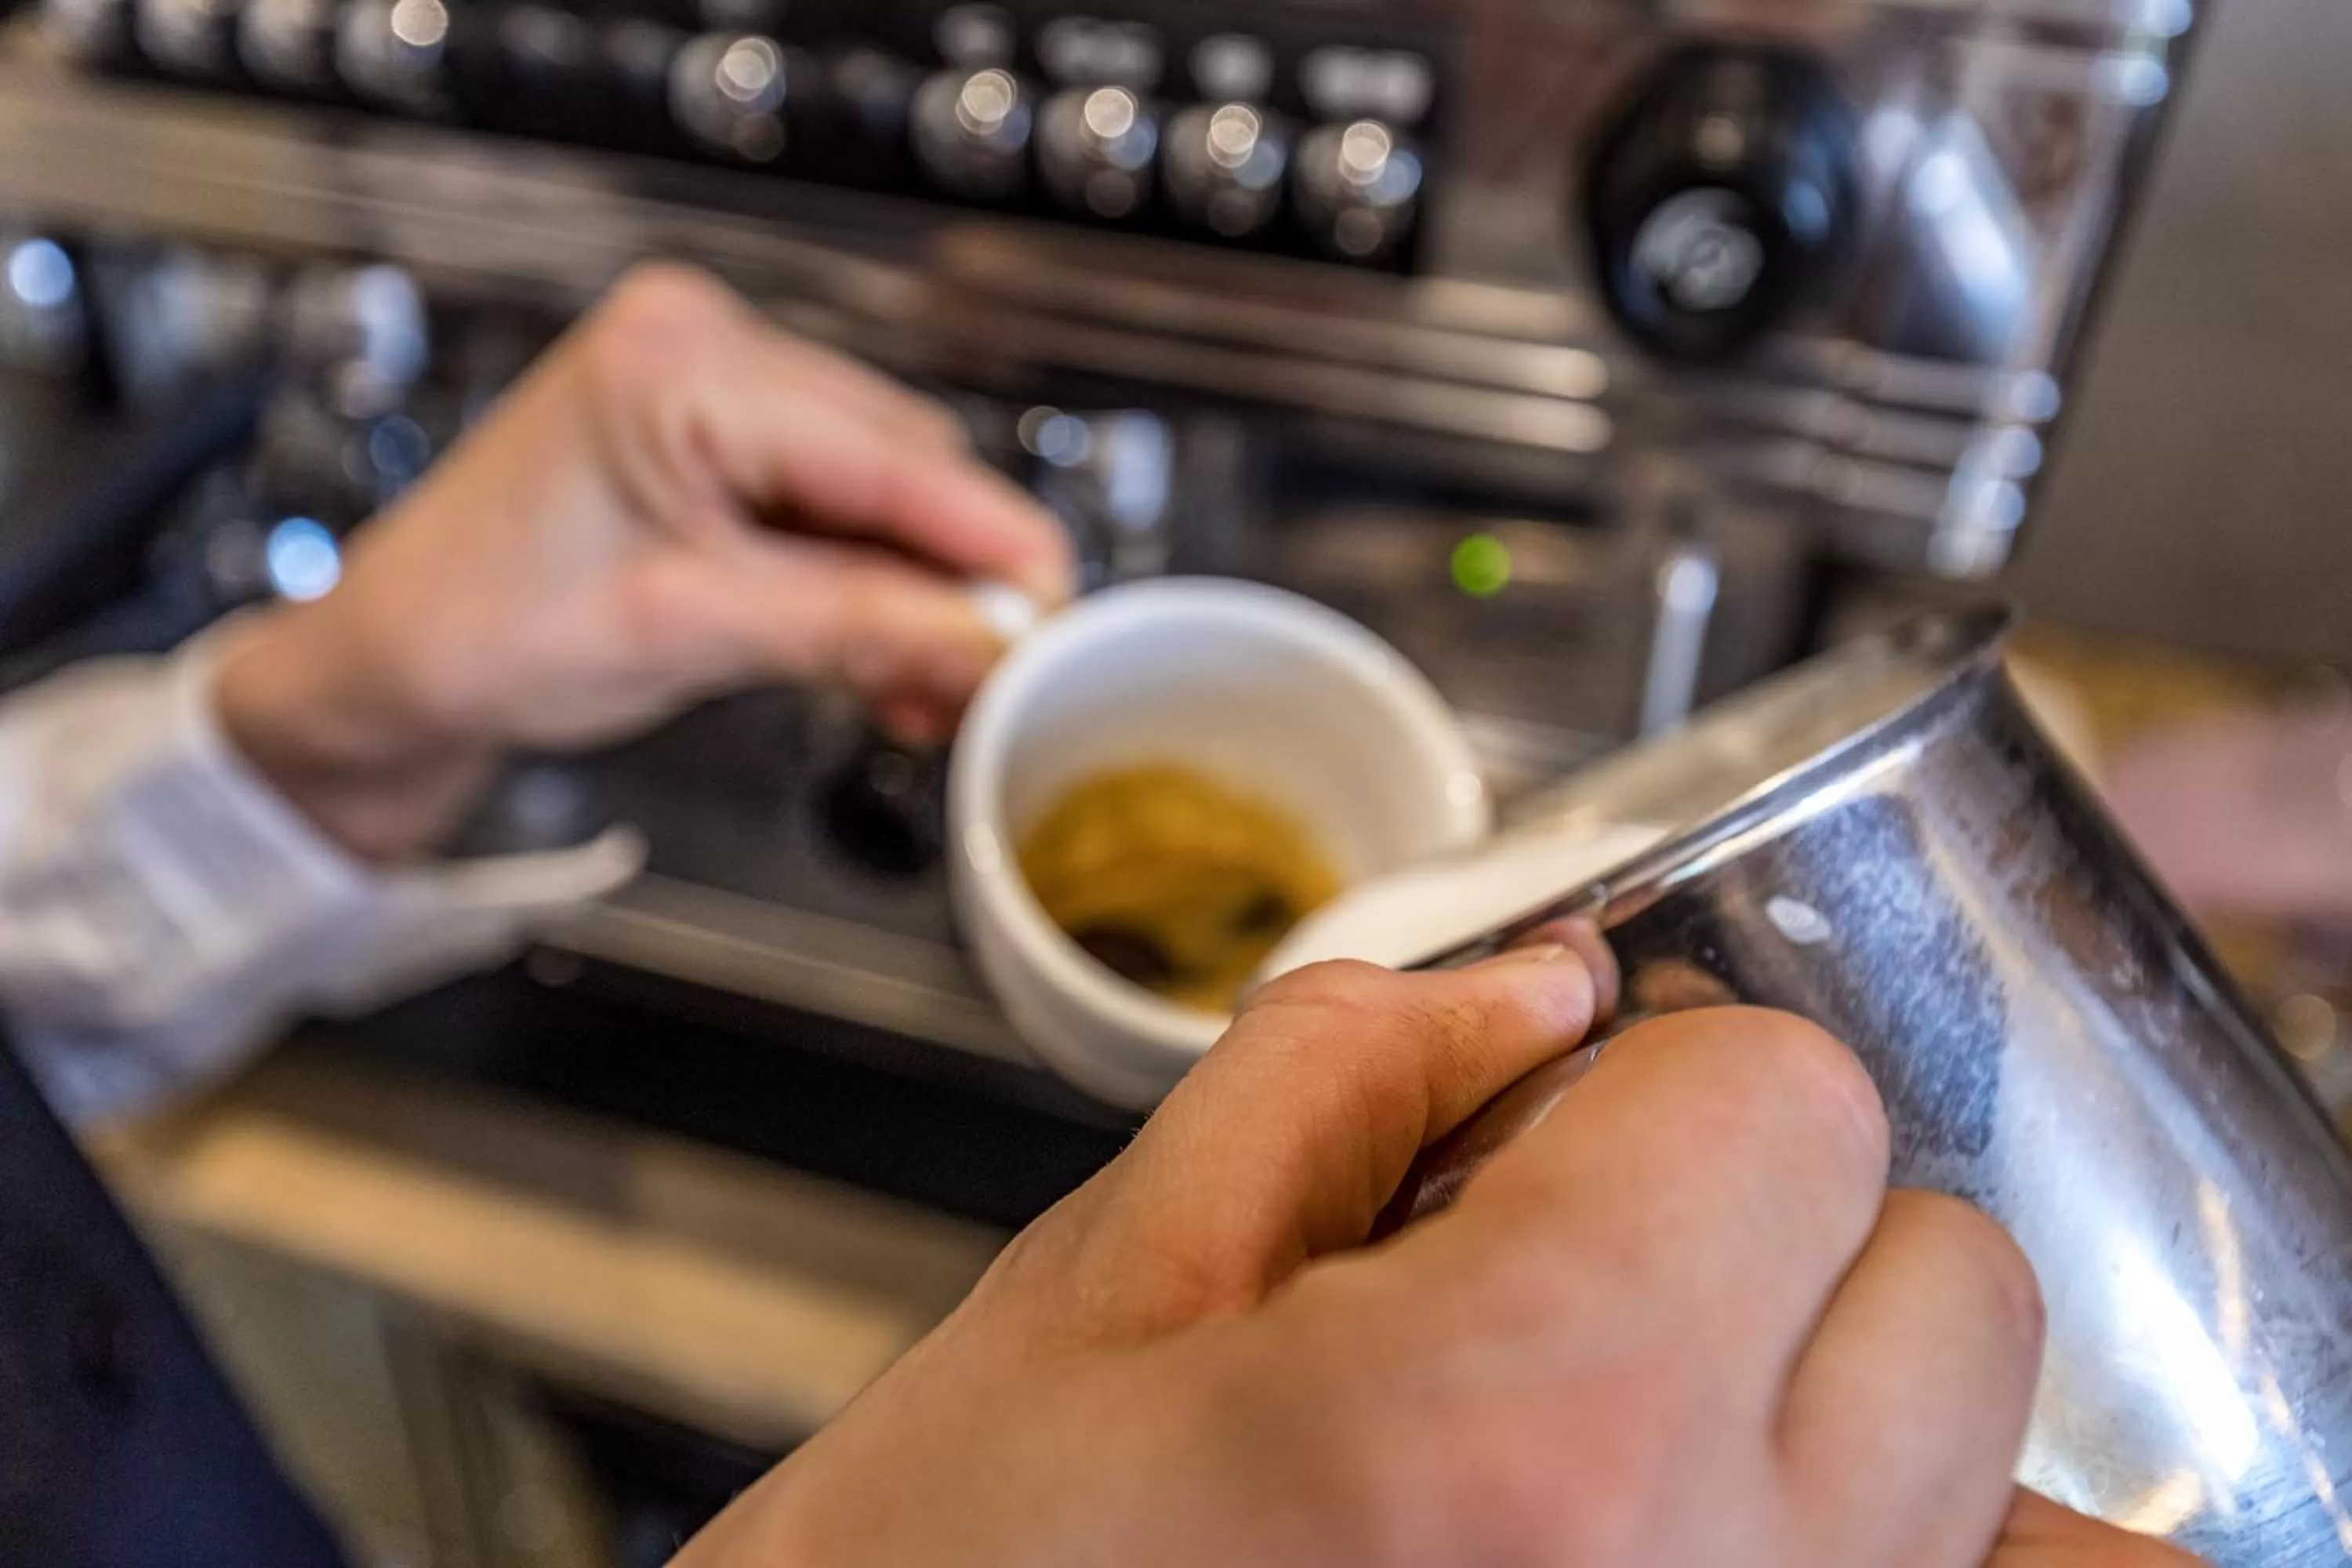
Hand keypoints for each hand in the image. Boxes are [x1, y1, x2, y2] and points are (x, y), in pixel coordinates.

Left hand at [214, 264, 1072, 859]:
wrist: (388, 666)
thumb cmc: (478, 632)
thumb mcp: (691, 631)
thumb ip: (859, 626)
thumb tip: (995, 638)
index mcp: (679, 360)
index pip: (885, 456)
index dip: (988, 544)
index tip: (1060, 616)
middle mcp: (702, 345)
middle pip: (899, 468)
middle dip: (952, 583)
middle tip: (993, 685)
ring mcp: (710, 388)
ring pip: (879, 495)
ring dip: (915, 597)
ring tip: (935, 695)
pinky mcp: (715, 440)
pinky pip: (832, 507)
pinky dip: (868, 588)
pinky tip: (892, 662)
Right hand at [674, 946, 2198, 1566]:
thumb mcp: (1103, 1295)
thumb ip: (1340, 1085)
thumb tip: (1522, 993)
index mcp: (1530, 1421)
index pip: (1788, 1101)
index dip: (1652, 1075)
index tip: (1556, 1117)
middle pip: (1947, 1280)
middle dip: (1769, 1220)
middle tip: (1583, 1266)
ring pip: (1991, 1475)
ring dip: (1837, 1394)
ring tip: (1621, 1419)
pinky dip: (1867, 1530)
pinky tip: (1683, 1512)